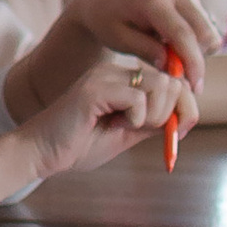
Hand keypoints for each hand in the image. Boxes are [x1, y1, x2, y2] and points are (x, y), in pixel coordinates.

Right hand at [12, 48, 198, 185]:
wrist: (41, 154)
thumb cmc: (78, 146)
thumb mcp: (127, 134)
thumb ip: (153, 122)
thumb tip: (184, 116)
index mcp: (123, 80)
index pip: (173, 81)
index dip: (185, 106)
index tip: (179, 132)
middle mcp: (116, 72)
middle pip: (173, 81)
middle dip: (172, 113)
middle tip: (150, 131)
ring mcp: (105, 77)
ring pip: (161, 86)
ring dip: (156, 115)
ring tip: (129, 126)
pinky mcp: (96, 88)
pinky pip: (139, 99)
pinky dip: (136, 118)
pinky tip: (115, 124)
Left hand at [27, 0, 217, 104]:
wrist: (103, 0)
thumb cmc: (107, 21)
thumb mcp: (119, 40)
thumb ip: (146, 51)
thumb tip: (174, 68)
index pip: (182, 34)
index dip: (192, 63)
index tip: (195, 87)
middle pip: (204, 33)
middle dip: (197, 60)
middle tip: (180, 77)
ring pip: (208, 31)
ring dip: (196, 51)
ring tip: (168, 57)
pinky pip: (204, 27)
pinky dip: (194, 42)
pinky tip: (170, 45)